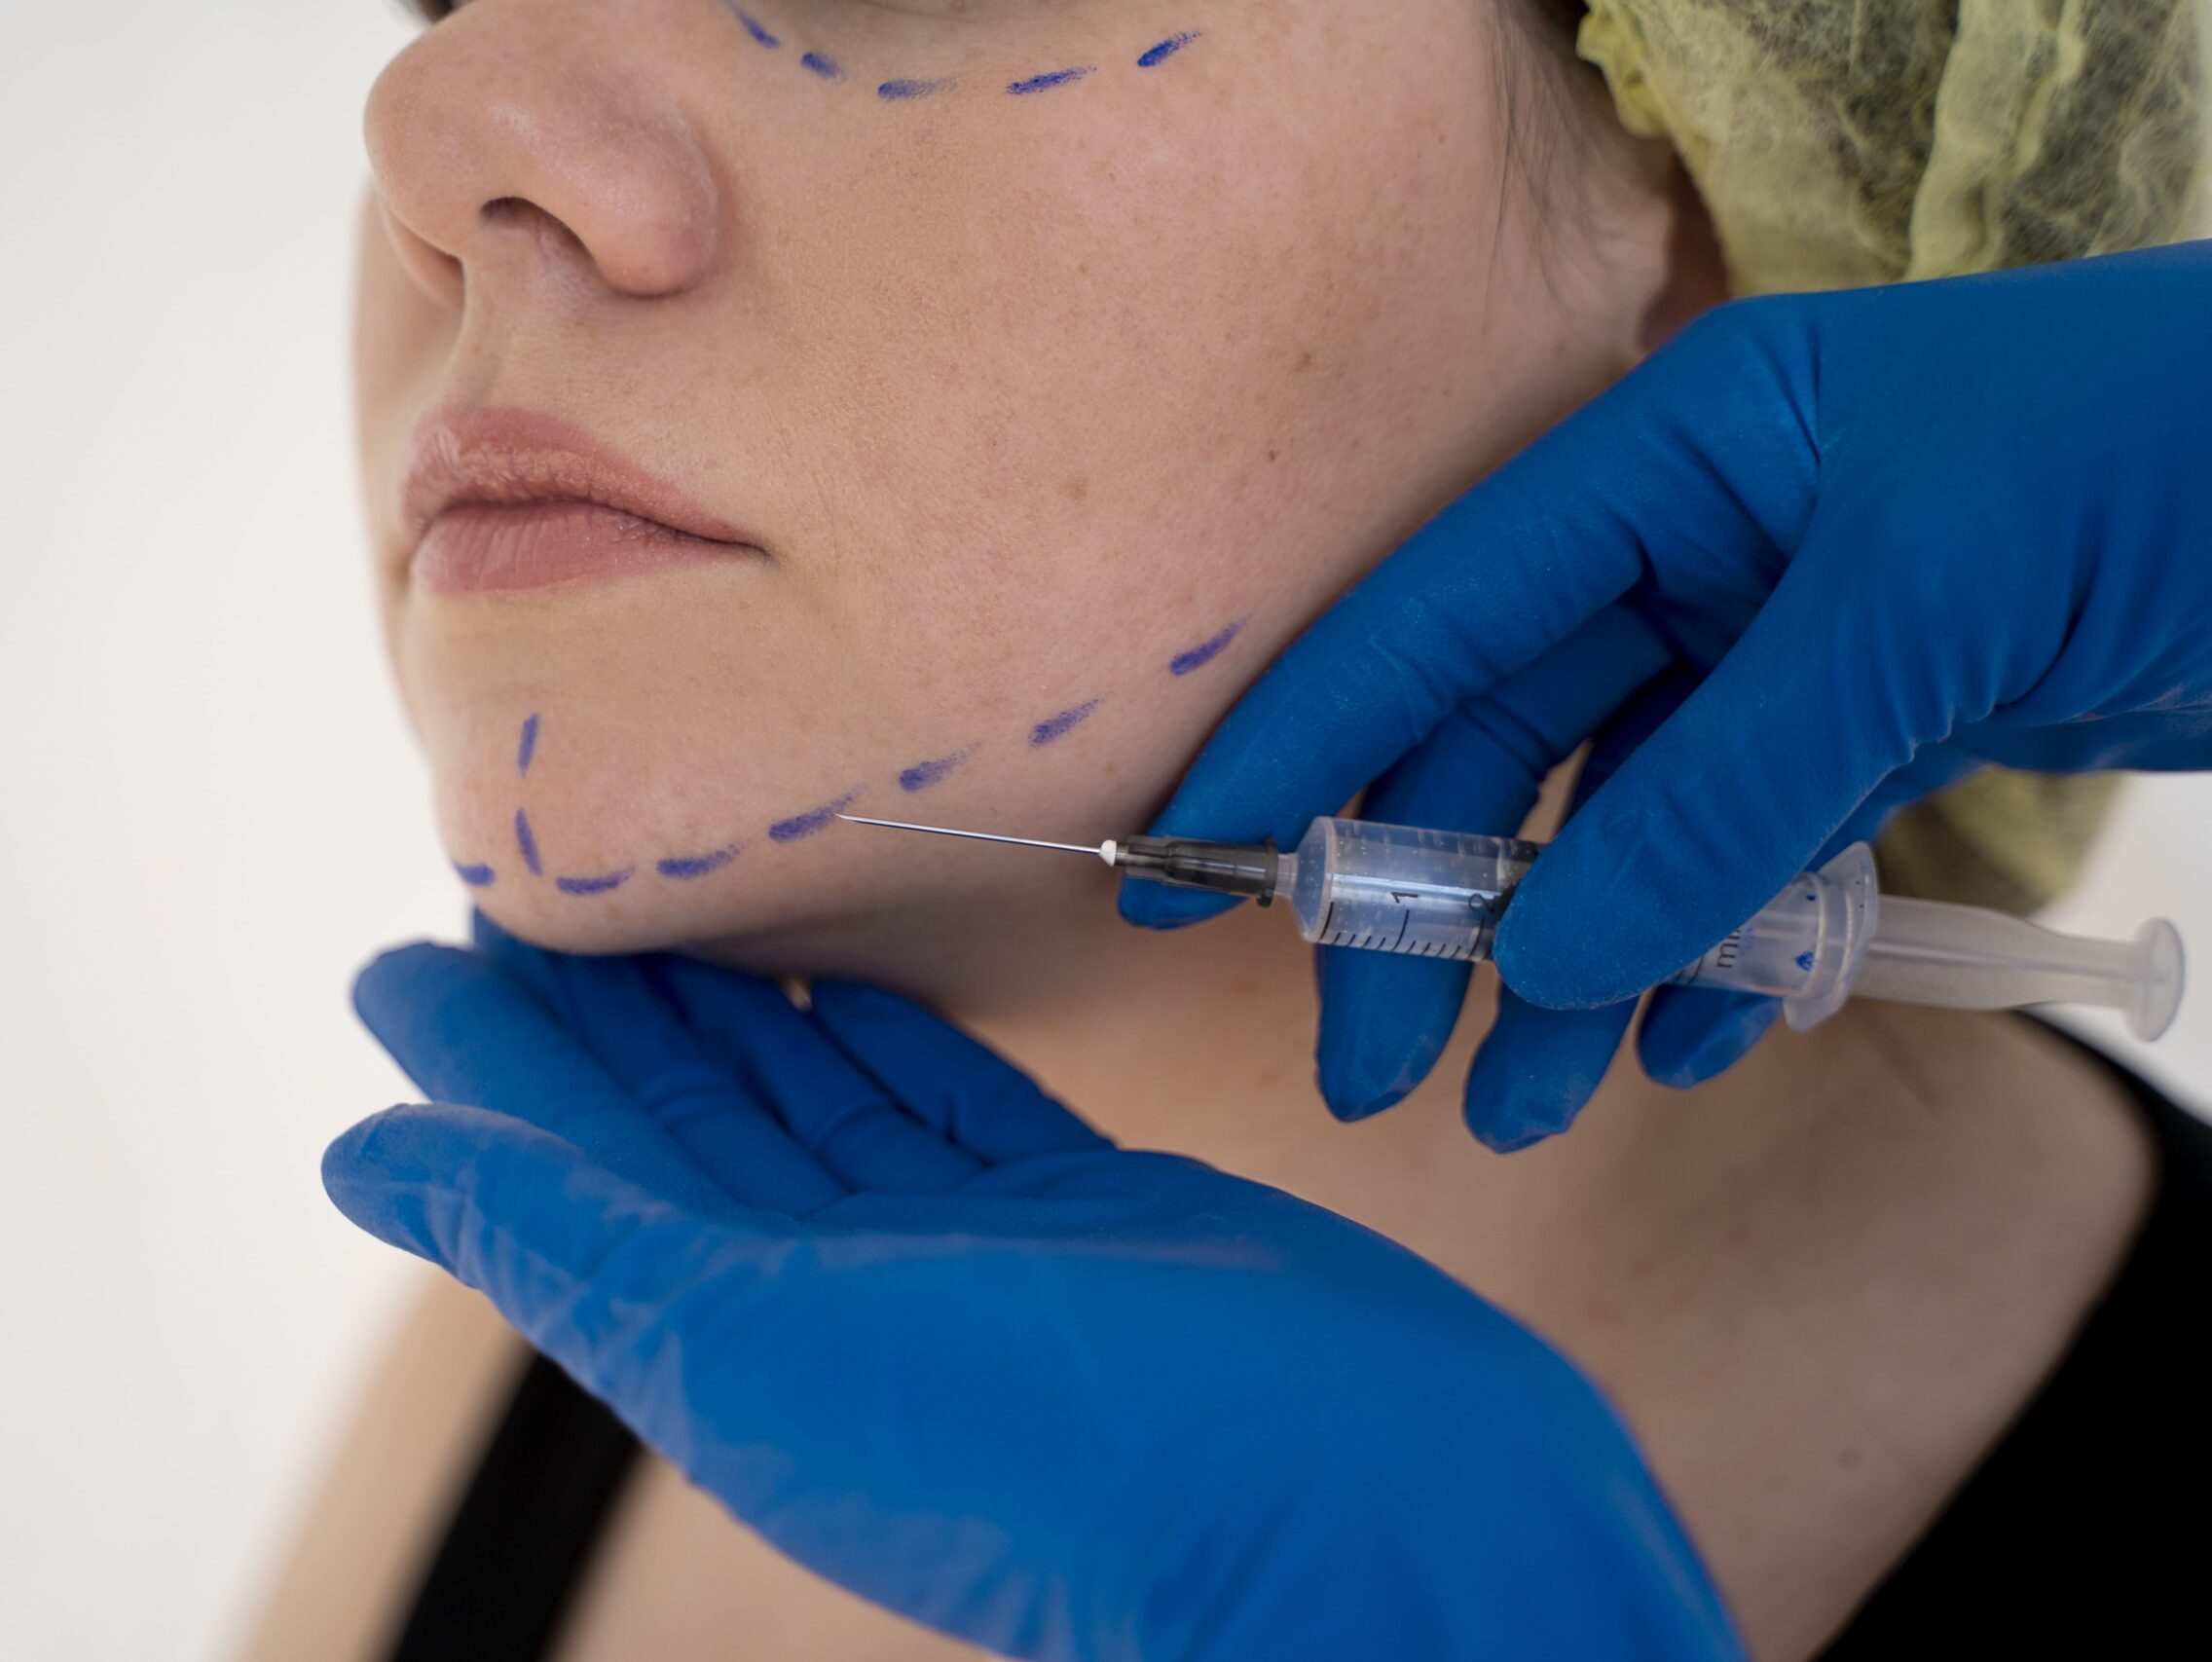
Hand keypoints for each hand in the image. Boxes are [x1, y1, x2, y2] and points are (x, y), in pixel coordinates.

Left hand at [324, 918, 1741, 1661]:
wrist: (1365, 1517)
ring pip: (813, 1102)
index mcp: (734, 1345)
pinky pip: (950, 1102)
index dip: (487, 1064)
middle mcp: (838, 1302)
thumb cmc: (1063, 1458)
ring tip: (664, 906)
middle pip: (683, 1129)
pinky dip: (888, 1041)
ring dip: (733, 1010)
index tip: (411, 951)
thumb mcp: (760, 1346)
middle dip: (598, 1019)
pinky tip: (851, 977)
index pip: (572, 1170)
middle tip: (523, 884)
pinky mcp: (1084, 1210)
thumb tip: (360, 1154)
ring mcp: (967, 1255)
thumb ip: (565, 1236)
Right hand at [1125, 242, 2211, 1147]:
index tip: (1192, 867)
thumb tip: (1543, 954)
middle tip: (1371, 1065)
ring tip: (1522, 1107)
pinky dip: (1707, 952)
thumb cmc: (2171, 463)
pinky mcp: (1869, 721)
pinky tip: (1687, 1040)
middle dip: (1431, 909)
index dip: (1307, 742)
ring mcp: (1783, 638)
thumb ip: (1722, 789)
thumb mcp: (1924, 613)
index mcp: (1677, 455)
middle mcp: (1704, 542)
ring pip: (1616, 821)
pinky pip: (1739, 853)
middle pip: (1505, 742)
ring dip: (1562, 967)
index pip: (1437, 611)